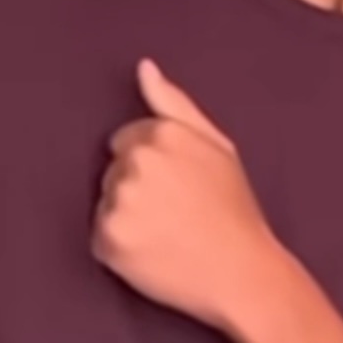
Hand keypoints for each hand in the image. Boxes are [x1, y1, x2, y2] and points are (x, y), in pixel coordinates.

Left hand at [92, 60, 281, 331]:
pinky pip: (100, 237)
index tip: (178, 188)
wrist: (243, 274)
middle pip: (113, 171)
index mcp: (162, 134)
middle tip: (175, 213)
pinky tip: (153, 253)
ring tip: (166, 234)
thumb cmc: (234, 210)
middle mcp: (136, 163)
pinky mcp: (109, 240)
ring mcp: (120, 202)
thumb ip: (175, 103)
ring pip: (105, 203)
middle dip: (136, 188)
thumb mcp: (217, 146)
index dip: (153, 166)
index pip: (126, 141)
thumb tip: (143, 68)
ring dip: (127, 217)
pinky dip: (120, 247)